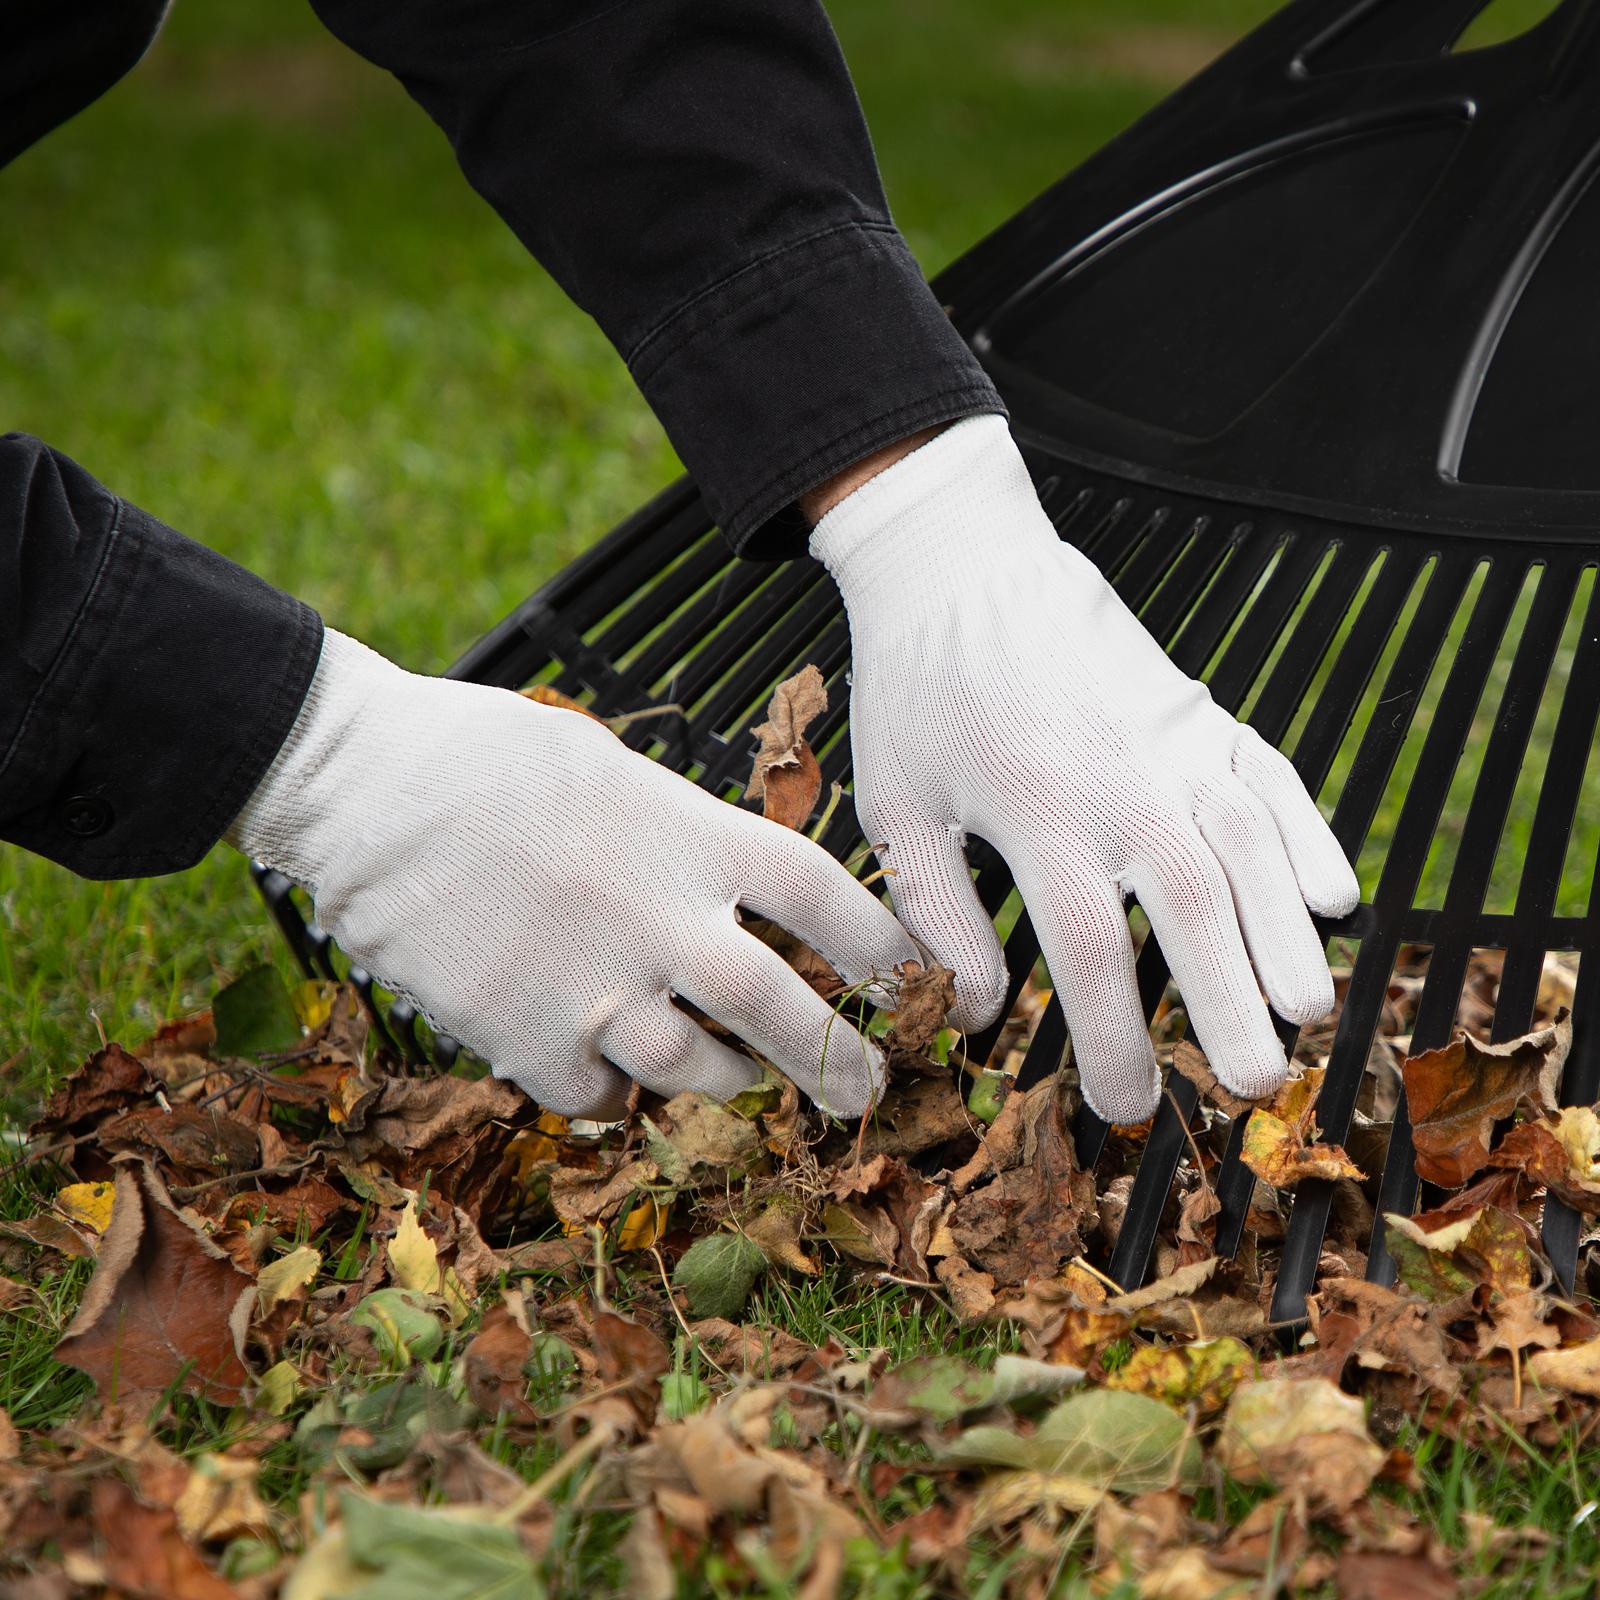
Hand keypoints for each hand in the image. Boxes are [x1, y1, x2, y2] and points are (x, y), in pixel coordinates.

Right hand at [227, 632, 917, 1118]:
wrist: (364, 789)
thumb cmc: (484, 755)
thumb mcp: (612, 768)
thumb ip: (677, 834)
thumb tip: (710, 879)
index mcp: (693, 838)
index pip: (828, 898)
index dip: (886, 946)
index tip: (911, 977)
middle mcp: (663, 923)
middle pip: (785, 1011)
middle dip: (842, 1062)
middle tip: (871, 1092)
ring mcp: (598, 991)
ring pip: (699, 1073)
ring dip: (728, 1081)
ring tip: (738, 1080)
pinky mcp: (528, 1041)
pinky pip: (598, 1097)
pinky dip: (611, 1092)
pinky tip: (602, 1067)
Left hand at [810, 416, 1358, 1124]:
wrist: (963, 566)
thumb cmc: (921, 691)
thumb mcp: (894, 804)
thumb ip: (934, 913)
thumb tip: (975, 1011)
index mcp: (1040, 815)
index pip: (1092, 955)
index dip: (1116, 1041)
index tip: (1126, 1104)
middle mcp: (1125, 783)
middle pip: (1198, 912)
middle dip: (1231, 1005)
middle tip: (1256, 1086)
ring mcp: (1177, 742)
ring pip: (1255, 849)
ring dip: (1287, 934)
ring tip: (1308, 1011)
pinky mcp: (1202, 711)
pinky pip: (1275, 776)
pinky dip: (1310, 834)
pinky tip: (1332, 896)